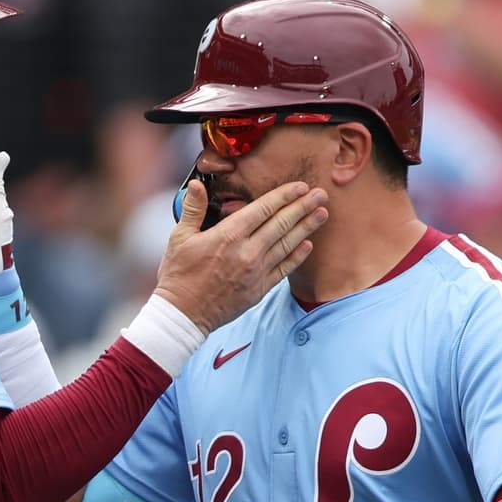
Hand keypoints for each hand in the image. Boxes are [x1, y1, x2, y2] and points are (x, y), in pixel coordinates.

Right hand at [155, 181, 326, 332]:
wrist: (183, 315)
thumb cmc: (178, 276)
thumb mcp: (179, 238)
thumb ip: (193, 209)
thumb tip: (197, 185)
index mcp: (229, 235)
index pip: (264, 208)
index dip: (284, 195)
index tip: (300, 186)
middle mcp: (248, 251)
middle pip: (282, 223)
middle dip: (303, 206)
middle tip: (321, 195)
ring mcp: (256, 272)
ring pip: (288, 244)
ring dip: (307, 227)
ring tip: (322, 214)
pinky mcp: (259, 289)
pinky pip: (284, 269)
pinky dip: (297, 256)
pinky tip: (307, 245)